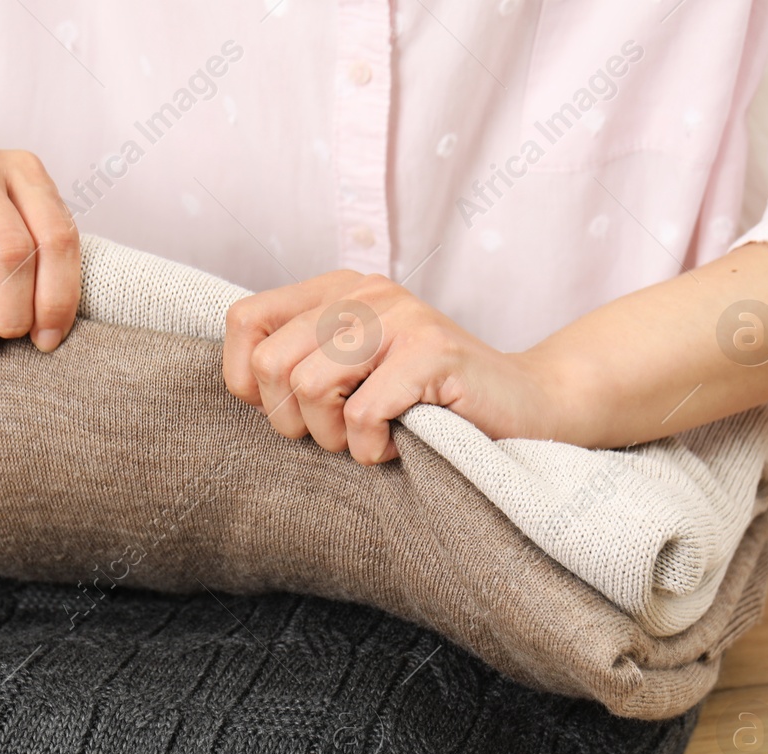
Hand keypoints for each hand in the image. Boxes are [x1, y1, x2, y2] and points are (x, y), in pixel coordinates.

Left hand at [222, 271, 566, 463]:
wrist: (526, 408)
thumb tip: (241, 387)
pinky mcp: (432, 351)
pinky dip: (375, 449)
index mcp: (336, 291)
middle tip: (341, 433)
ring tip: (374, 437)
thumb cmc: (426, 404)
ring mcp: (401, 316)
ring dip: (337, 437)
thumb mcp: (352, 375)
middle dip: (294, 420)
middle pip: (270, 362)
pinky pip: (364, 414)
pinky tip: (405, 443)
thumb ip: (299, 365)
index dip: (249, 381)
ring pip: (310, 387)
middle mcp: (364, 292)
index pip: (244, 321)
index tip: (291, 410)